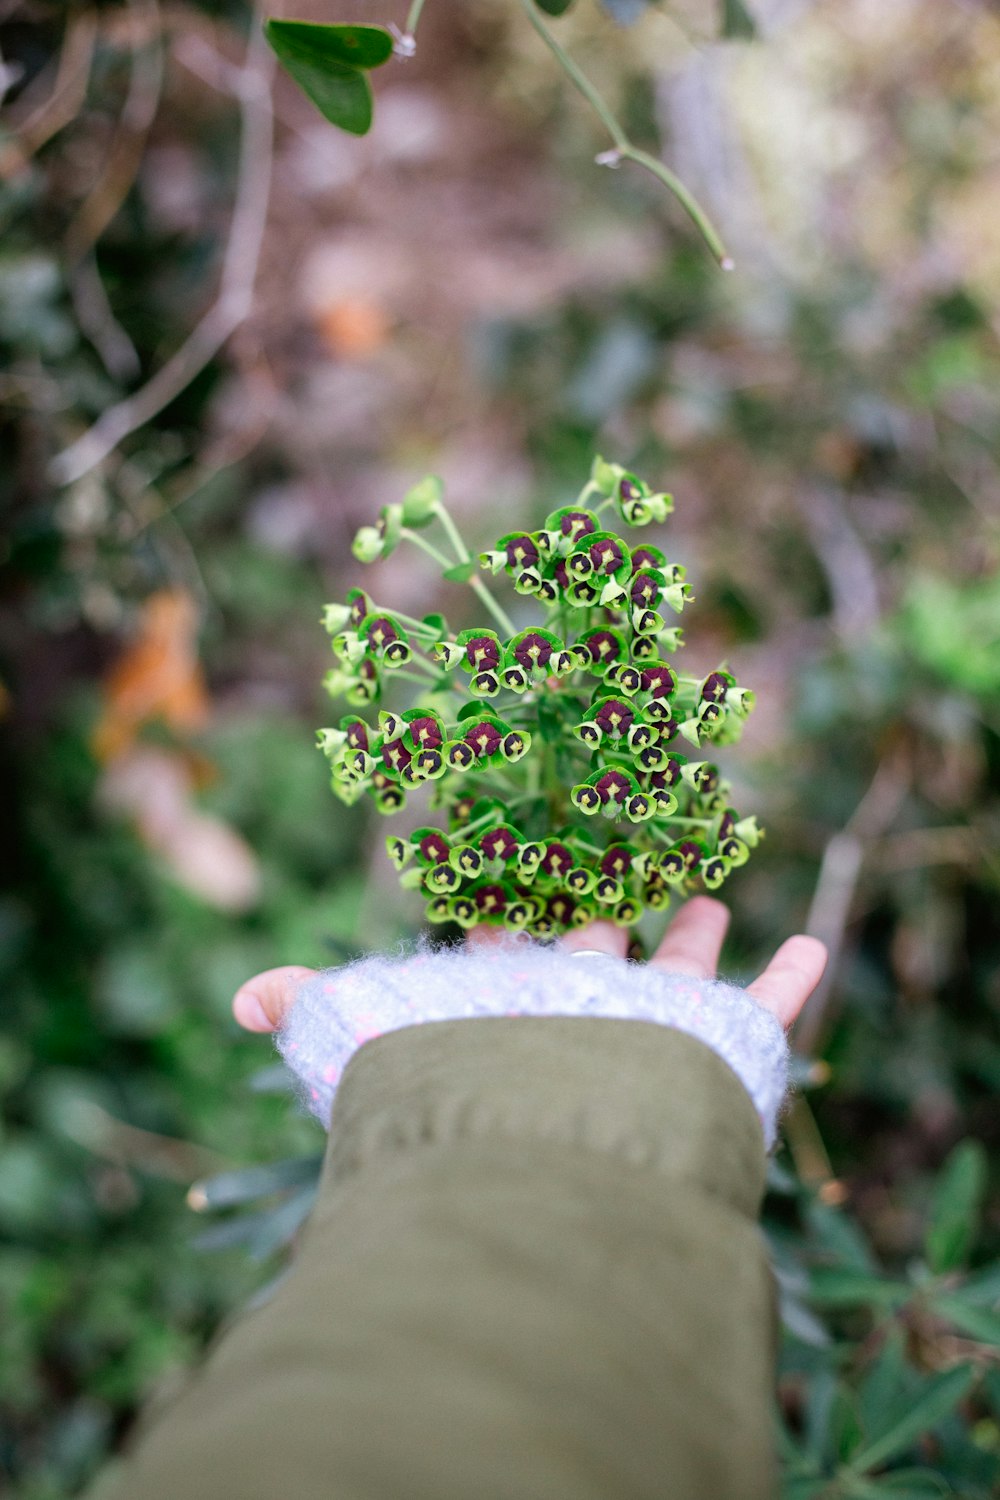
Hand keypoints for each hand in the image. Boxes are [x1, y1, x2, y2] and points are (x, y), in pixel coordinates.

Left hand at [232, 898, 826, 1034]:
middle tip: (622, 880)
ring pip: (685, 974)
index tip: (513, 876)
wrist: (559, 1150)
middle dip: (607, 922)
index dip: (506, 922)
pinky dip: (795, 977)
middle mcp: (582, 1018)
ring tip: (712, 897)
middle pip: (600, 956)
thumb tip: (237, 998)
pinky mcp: (721, 1050)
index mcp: (508, 1007)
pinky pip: (772, 1008)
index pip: (505, 956)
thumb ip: (308, 1005)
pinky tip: (816, 944)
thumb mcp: (365, 1029)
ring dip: (698, 939)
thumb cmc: (460, 1081)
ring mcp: (655, 1035)